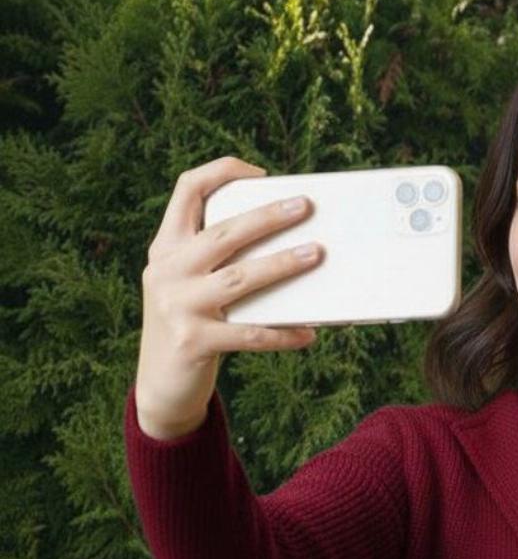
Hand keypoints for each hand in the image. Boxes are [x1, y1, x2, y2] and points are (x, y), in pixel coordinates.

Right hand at [135, 154, 323, 437]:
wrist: (160, 386)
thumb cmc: (189, 327)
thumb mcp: (189, 286)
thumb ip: (218, 262)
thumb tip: (285, 245)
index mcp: (166, 247)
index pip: (187, 189)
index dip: (222, 173)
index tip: (260, 174)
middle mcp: (167, 271)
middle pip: (224, 232)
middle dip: (268, 217)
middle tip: (305, 206)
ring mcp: (178, 306)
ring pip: (240, 278)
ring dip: (282, 264)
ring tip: (316, 255)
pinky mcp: (193, 342)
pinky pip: (248, 334)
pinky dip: (281, 334)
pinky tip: (308, 334)